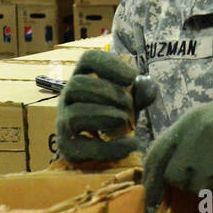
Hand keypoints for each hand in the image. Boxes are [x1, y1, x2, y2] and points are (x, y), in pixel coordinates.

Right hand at [56, 51, 158, 165]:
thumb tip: (148, 84)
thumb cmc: (114, 117)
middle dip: (106, 92)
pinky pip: (84, 148)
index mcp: (83, 78)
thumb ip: (140, 92)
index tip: (132, 78)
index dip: (109, 64)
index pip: (88, 60)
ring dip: (104, 115)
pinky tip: (132, 144)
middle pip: (76, 85)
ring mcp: (65, 124)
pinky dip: (111, 147)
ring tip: (124, 120)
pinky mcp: (69, 150)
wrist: (101, 151)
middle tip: (128, 103)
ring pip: (75, 114)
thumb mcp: (129, 101)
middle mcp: (68, 99)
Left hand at [142, 80, 212, 212]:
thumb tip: (166, 173)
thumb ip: (185, 141)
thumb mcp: (206, 118)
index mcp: (187, 123)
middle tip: (208, 170)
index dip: (150, 181)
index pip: (156, 156)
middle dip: (187, 180)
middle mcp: (196, 139)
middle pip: (176, 177)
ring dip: (212, 183)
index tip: (149, 202)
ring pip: (199, 188)